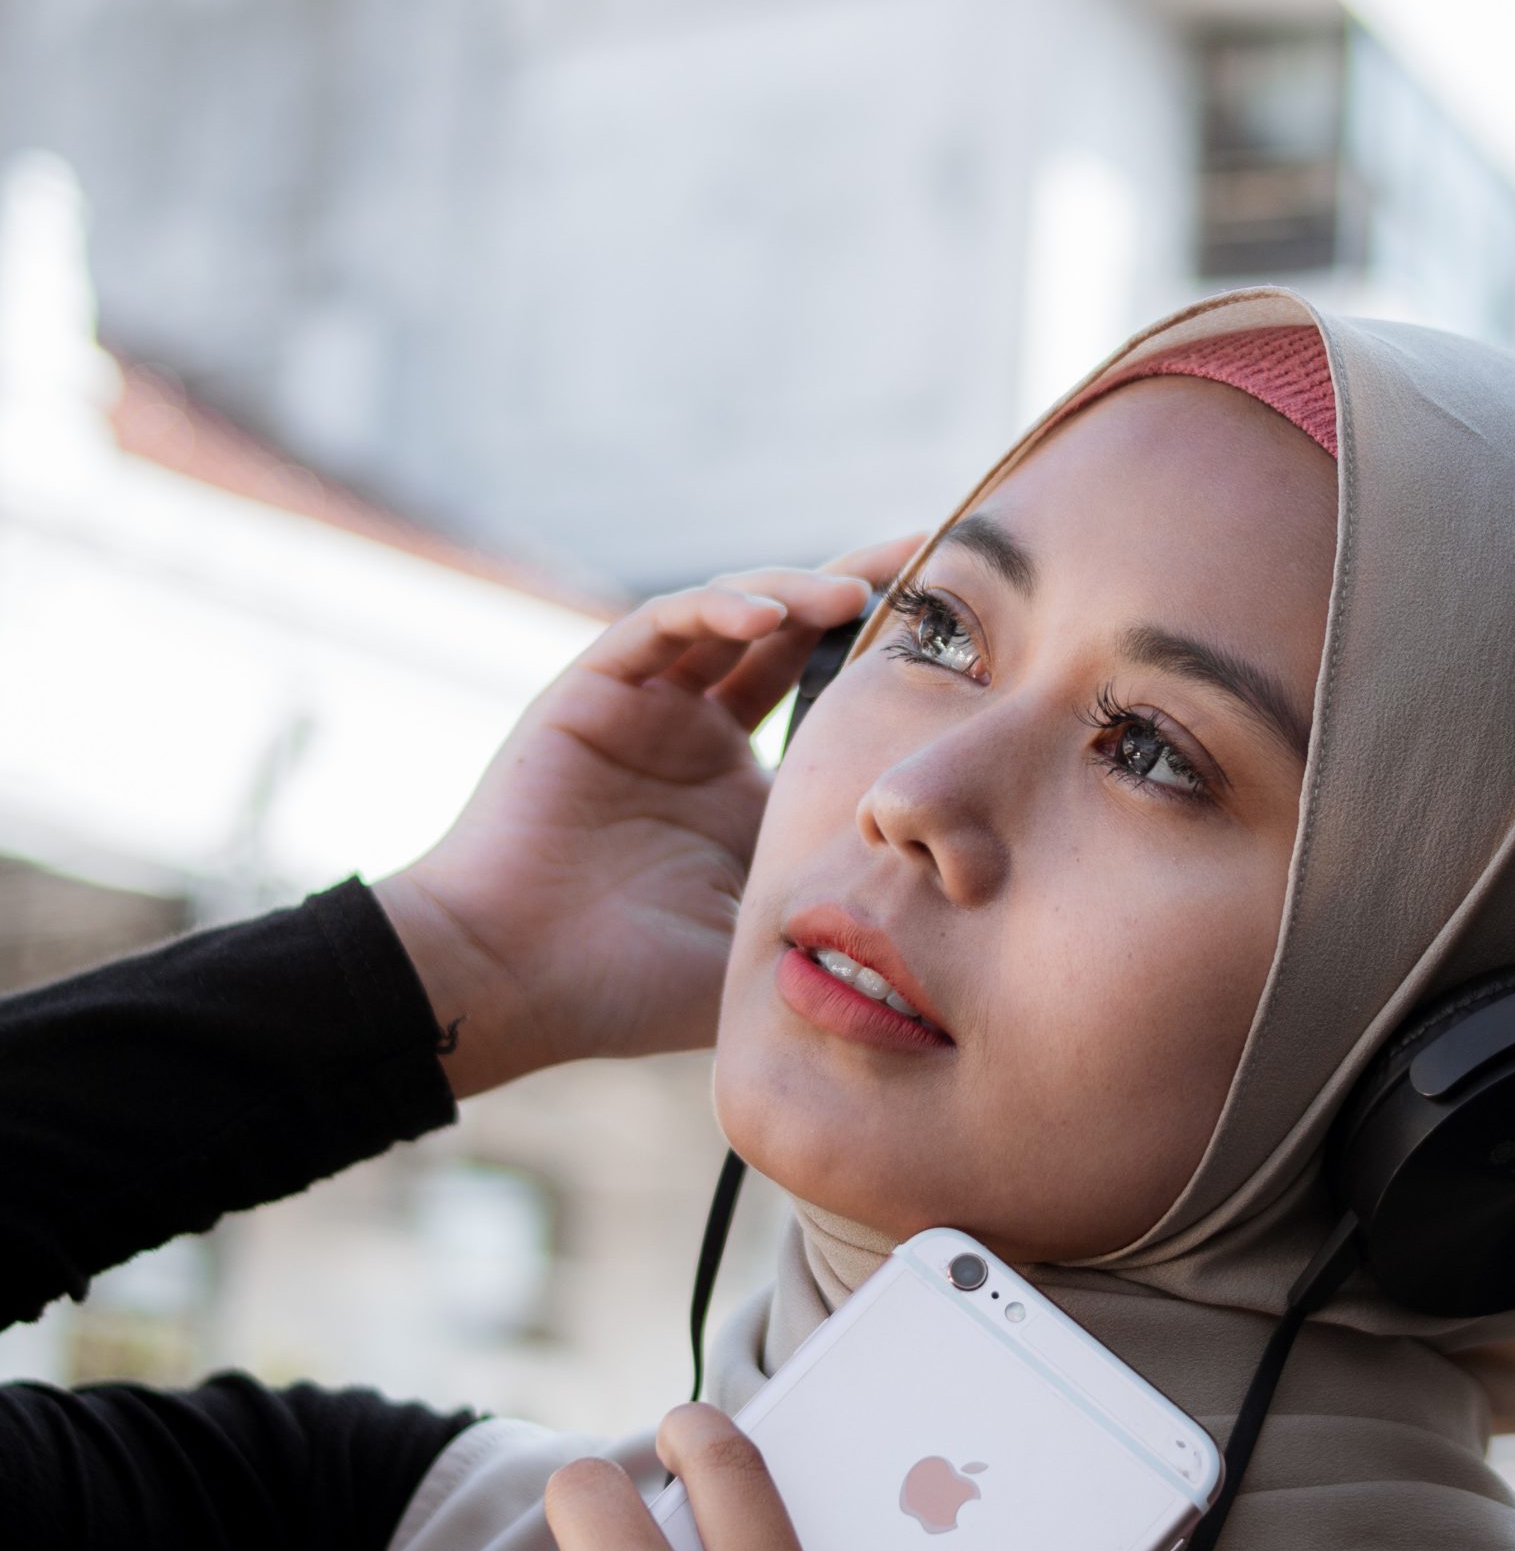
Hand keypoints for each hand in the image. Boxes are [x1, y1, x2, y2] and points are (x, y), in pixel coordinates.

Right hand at [376, 538, 918, 1094]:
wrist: (512, 983)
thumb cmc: (628, 986)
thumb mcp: (763, 945)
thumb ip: (833, 918)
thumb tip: (946, 936)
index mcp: (743, 796)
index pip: (826, 706)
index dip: (885, 669)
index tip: (965, 643)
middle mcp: (697, 739)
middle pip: (789, 638)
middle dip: (858, 594)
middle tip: (932, 563)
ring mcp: (645, 710)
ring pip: (731, 616)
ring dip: (793, 593)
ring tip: (854, 594)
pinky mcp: (591, 692)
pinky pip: (660, 626)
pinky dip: (714, 608)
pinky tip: (769, 613)